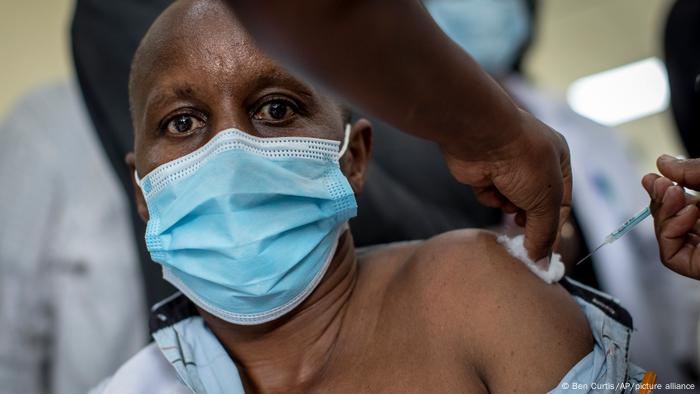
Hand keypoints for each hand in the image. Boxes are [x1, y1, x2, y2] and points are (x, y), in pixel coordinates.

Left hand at [442, 110, 571, 263]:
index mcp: (558, 161)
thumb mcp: (545, 200)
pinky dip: (490, 197)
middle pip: (535, 205)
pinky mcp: (484, 173)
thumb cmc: (523, 161)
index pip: (562, 203)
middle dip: (530, 222)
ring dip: (510, 208)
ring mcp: (507, 167)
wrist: (482, 137)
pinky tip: (490, 188)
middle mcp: (534, 162)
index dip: (554, 229)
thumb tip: (541, 262)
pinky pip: (490, 196)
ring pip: (511, 202)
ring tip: (509, 204)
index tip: (545, 253)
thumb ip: (544, 233)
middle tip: (524, 238)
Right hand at [642, 155, 699, 278]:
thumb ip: (691, 171)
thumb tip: (662, 162)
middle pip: (668, 218)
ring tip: (677, 194)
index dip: (663, 190)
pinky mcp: (697, 267)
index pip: (681, 204)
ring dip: (665, 212)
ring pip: (665, 235)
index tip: (653, 177)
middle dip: (660, 199)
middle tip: (661, 184)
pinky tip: (688, 215)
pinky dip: (669, 232)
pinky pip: (669, 255)